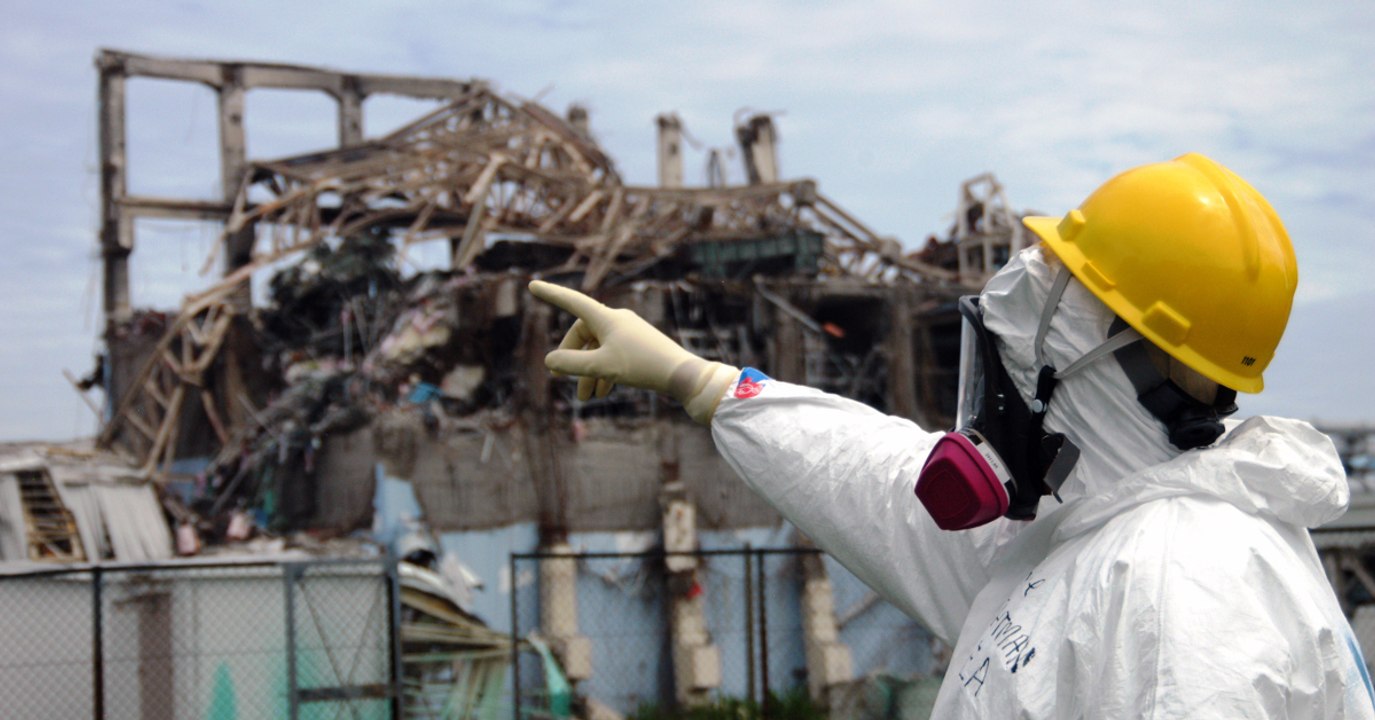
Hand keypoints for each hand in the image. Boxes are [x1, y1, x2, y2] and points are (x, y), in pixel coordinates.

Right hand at [528, 280, 738, 423]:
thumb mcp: (602, 367)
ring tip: (586, 398)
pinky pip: (613, 355)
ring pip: (598, 349)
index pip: (572, 301)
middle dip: (572, 358)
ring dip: (589, 372)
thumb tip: (550, 361)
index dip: (551, 294)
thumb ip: (572, 365)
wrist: (682, 374)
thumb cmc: (642, 366)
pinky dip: (604, 372)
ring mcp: (629, 332)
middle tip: (560, 379)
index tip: (532, 285)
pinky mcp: (639, 345)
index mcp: (606, 318)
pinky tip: (604, 392)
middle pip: (583, 334)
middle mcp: (617, 320)